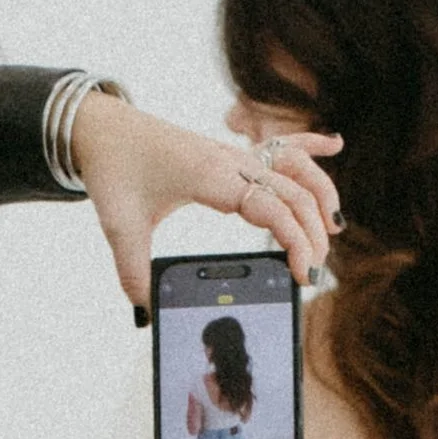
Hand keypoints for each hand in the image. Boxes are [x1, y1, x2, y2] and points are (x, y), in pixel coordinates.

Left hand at [70, 95, 341, 306]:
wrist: (101, 127)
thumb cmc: (113, 169)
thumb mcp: (119, 226)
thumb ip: (133, 271)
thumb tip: (146, 311)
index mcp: (210, 176)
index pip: (271, 207)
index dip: (296, 241)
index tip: (302, 275)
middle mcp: (229, 161)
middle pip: (292, 192)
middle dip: (313, 233)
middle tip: (313, 273)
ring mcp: (232, 154)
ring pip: (294, 166)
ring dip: (319, 194)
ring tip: (334, 229)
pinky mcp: (228, 153)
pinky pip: (278, 143)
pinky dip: (310, 144)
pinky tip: (335, 143)